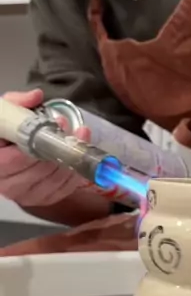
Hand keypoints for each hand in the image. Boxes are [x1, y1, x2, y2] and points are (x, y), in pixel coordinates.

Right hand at [0, 89, 88, 207]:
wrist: (10, 154)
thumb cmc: (5, 134)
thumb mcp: (5, 114)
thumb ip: (17, 104)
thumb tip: (36, 96)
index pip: (13, 160)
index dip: (37, 142)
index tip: (55, 123)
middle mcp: (8, 185)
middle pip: (38, 170)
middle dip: (58, 148)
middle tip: (70, 129)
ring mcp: (27, 195)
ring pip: (54, 179)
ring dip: (71, 158)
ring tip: (79, 137)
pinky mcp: (44, 200)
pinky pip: (64, 188)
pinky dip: (75, 171)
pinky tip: (78, 154)